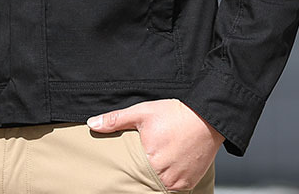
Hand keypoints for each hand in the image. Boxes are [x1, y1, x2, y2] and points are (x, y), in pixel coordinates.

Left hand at [87, 98, 223, 190]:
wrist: (207, 117)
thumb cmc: (175, 114)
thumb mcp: (142, 112)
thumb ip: (115, 120)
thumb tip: (92, 123)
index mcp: (149, 159)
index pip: (129, 172)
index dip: (126, 168)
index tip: (125, 164)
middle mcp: (163, 175)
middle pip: (143, 180)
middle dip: (140, 172)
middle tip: (143, 159)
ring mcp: (177, 182)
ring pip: (158, 186)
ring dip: (154, 177)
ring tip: (155, 161)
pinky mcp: (188, 184)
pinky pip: (173, 188)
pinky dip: (168, 179)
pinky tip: (167, 165)